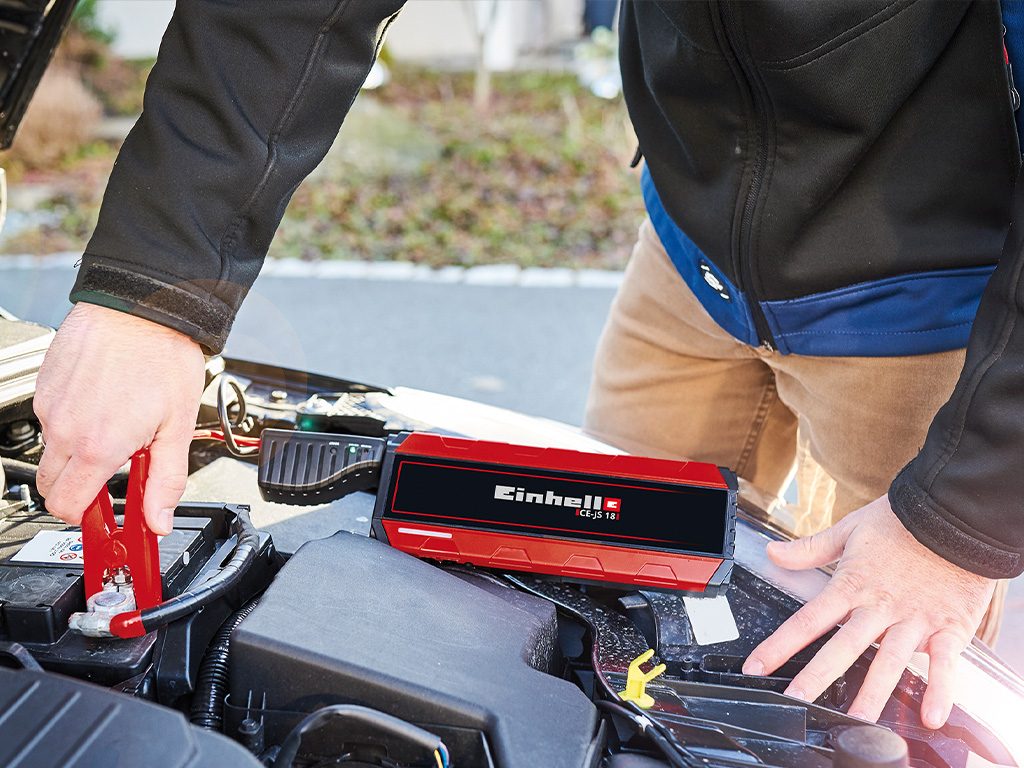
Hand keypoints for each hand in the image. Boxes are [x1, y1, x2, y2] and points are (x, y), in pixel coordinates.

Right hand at [33, 303, 205, 534]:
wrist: (141, 305)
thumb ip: (167, 480)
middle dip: (80, 488)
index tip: (105, 515)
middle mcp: (64, 428)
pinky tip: (103, 402)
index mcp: (97, 446)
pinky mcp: (43, 385)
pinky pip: (50, 418)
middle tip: (115, 473)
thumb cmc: (162, 355)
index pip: (67, 506)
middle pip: (52, 485)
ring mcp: (49, 405)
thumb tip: (158, 520)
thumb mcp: (179, 427)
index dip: (86, 517)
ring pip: (51, 450)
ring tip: (117, 428)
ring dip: (77, 452)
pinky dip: (72, 421)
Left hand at [742, 495, 994, 728]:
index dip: (779, 645)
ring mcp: (913, 619)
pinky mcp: (948, 626)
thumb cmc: (901, 521)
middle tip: (796, 702)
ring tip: (858, 719)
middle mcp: (878, 607)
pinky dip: (940, 690)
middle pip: (842, 646)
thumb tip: (774, 553)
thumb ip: (810, 548)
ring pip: (889, 660)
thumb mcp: (849, 529)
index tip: (756, 667)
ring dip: (873, 692)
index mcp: (851, 585)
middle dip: (817, 676)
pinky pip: (944, 662)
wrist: (954, 513)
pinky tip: (930, 716)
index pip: (807, 620)